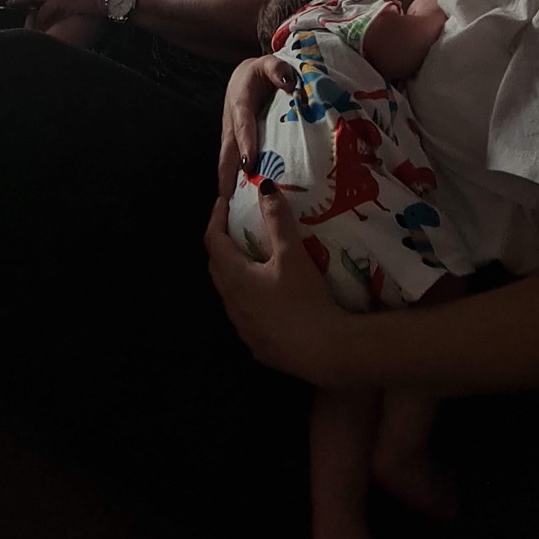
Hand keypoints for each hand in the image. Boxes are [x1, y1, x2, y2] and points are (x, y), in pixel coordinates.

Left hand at [205, 189, 349, 385]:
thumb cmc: (305, 299)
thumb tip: (265, 186)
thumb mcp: (292, 254)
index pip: (213, 241)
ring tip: (253, 257)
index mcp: (234, 278)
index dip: (216, 218)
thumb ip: (277, 219)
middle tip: (236, 226)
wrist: (324, 352)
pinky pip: (244, 313)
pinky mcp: (256, 344)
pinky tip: (268, 294)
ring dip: (235, 271)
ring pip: (230, 292)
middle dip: (222, 243)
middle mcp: (231, 303)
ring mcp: (242, 327)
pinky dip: (248, 296)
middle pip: (217, 267)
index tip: (223, 202)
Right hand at [217, 54, 295, 198]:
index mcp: (240, 104)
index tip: (248, 163)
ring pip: (227, 164)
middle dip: (227, 177)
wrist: (248, 75)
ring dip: (229, 185)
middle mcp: (232, 124)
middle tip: (231, 204)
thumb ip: (278, 69)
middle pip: (227, 153)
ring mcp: (232, 137)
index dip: (245, 143)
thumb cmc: (262, 73)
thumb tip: (289, 82)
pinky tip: (242, 205)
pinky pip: (233, 166)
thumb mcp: (270, 64)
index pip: (243, 125)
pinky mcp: (235, 146)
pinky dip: (234, 184)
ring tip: (234, 213)